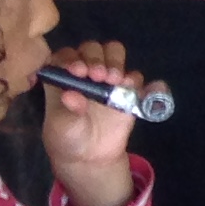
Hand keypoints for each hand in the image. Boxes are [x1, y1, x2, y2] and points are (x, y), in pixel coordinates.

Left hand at [40, 39, 140, 205]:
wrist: (90, 156)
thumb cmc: (67, 137)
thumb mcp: (62, 126)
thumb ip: (68, 110)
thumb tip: (71, 95)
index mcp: (63, 77)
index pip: (66, 55)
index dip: (72, 58)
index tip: (79, 71)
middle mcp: (85, 72)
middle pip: (93, 48)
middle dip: (96, 58)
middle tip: (99, 76)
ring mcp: (107, 79)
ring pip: (114, 53)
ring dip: (116, 62)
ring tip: (115, 81)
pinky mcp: (128, 90)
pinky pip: (138, 78)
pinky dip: (140, 80)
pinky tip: (141, 91)